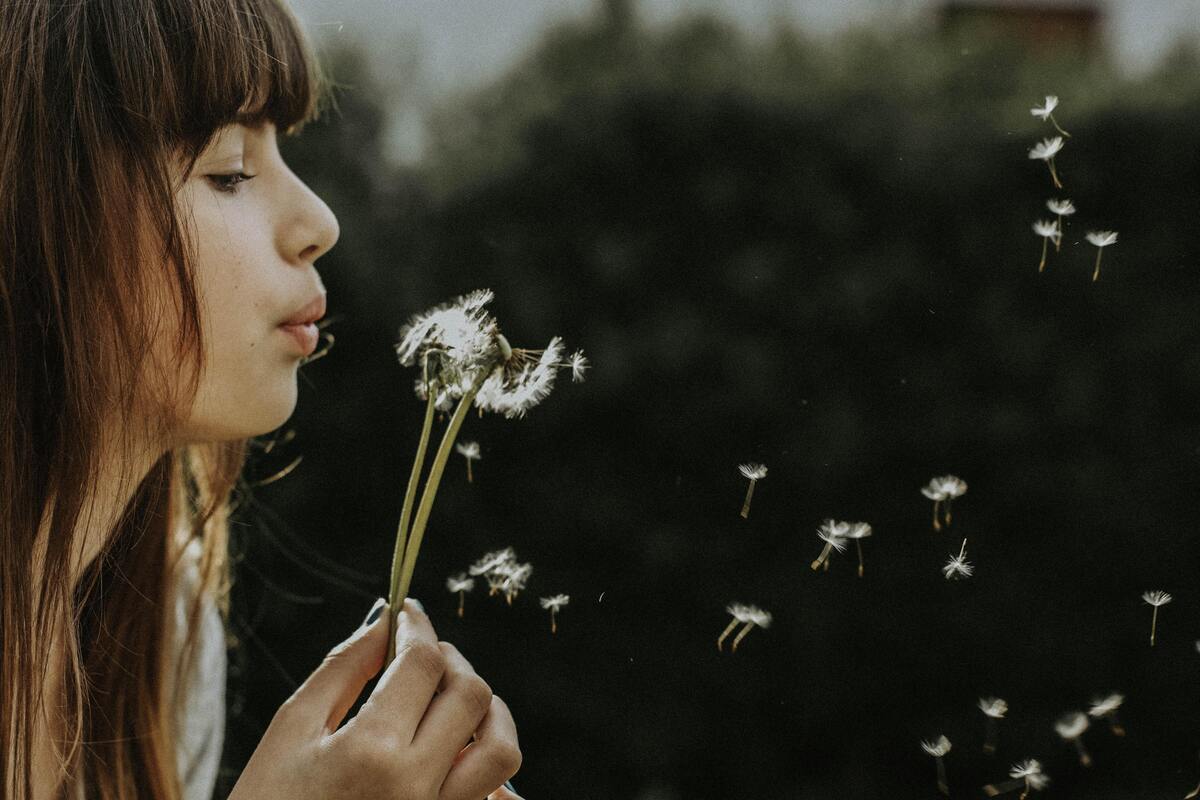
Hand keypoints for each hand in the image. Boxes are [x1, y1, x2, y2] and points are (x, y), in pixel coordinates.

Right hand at [229, 598, 521, 799]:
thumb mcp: (292, 729)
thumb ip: (343, 667)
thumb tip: (386, 620)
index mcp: (372, 751)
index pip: (424, 663)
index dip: (418, 627)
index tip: (408, 615)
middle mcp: (416, 785)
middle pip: (472, 695)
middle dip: (451, 662)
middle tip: (423, 656)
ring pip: (501, 749)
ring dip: (486, 713)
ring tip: (452, 702)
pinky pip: (493, 799)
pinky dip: (488, 767)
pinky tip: (456, 751)